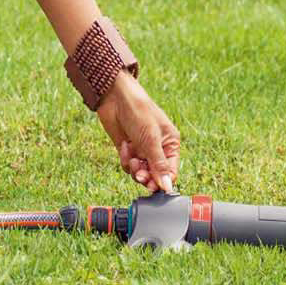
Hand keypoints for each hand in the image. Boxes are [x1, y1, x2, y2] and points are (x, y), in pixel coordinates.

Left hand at [95, 71, 180, 194]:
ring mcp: (142, 150)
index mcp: (170, 144)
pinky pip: (128, 165)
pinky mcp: (128, 150)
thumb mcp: (151, 139)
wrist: (115, 97)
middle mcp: (158, 148)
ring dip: (135, 168)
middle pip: (155, 175)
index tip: (152, 186)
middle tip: (139, 175)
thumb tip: (167, 187)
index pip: (171, 171)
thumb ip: (159, 165)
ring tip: (132, 158)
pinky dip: (126, 159)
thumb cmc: (138, 111)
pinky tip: (125, 146)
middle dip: (146, 176)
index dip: (162, 181)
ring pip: (141, 172)